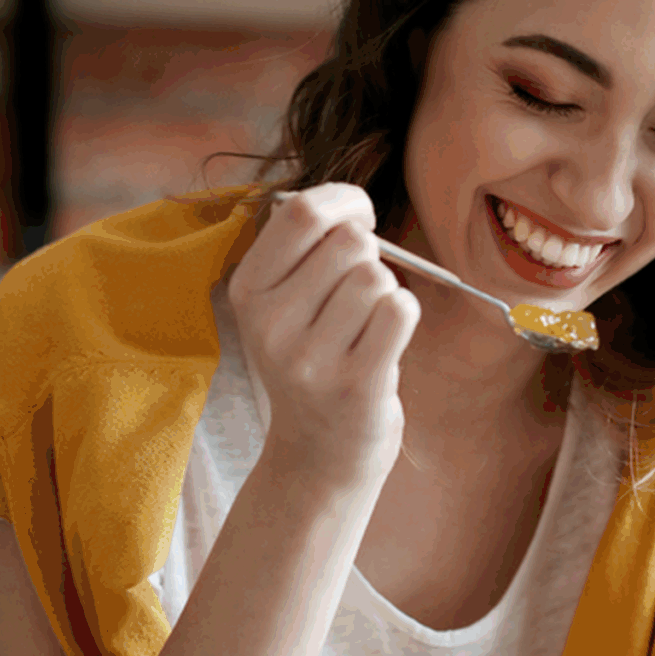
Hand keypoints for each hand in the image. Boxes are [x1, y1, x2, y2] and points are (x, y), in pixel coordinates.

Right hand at [226, 184, 418, 493]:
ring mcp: (311, 359)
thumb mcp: (283, 304)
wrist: (319, 454)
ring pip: (378, 277)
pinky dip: (406, 313)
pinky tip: (388, 339)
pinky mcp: (356, 384)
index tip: (359, 218)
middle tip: (358, 295)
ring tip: (366, 328)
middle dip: (369, 257)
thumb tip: (350, 203)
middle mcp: (270, 325)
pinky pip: (400, 310)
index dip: (345, 201)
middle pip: (350, 243)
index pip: (301, 212)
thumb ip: (305, 248)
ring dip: (386, 292)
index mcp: (248, 291)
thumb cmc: (314, 360)